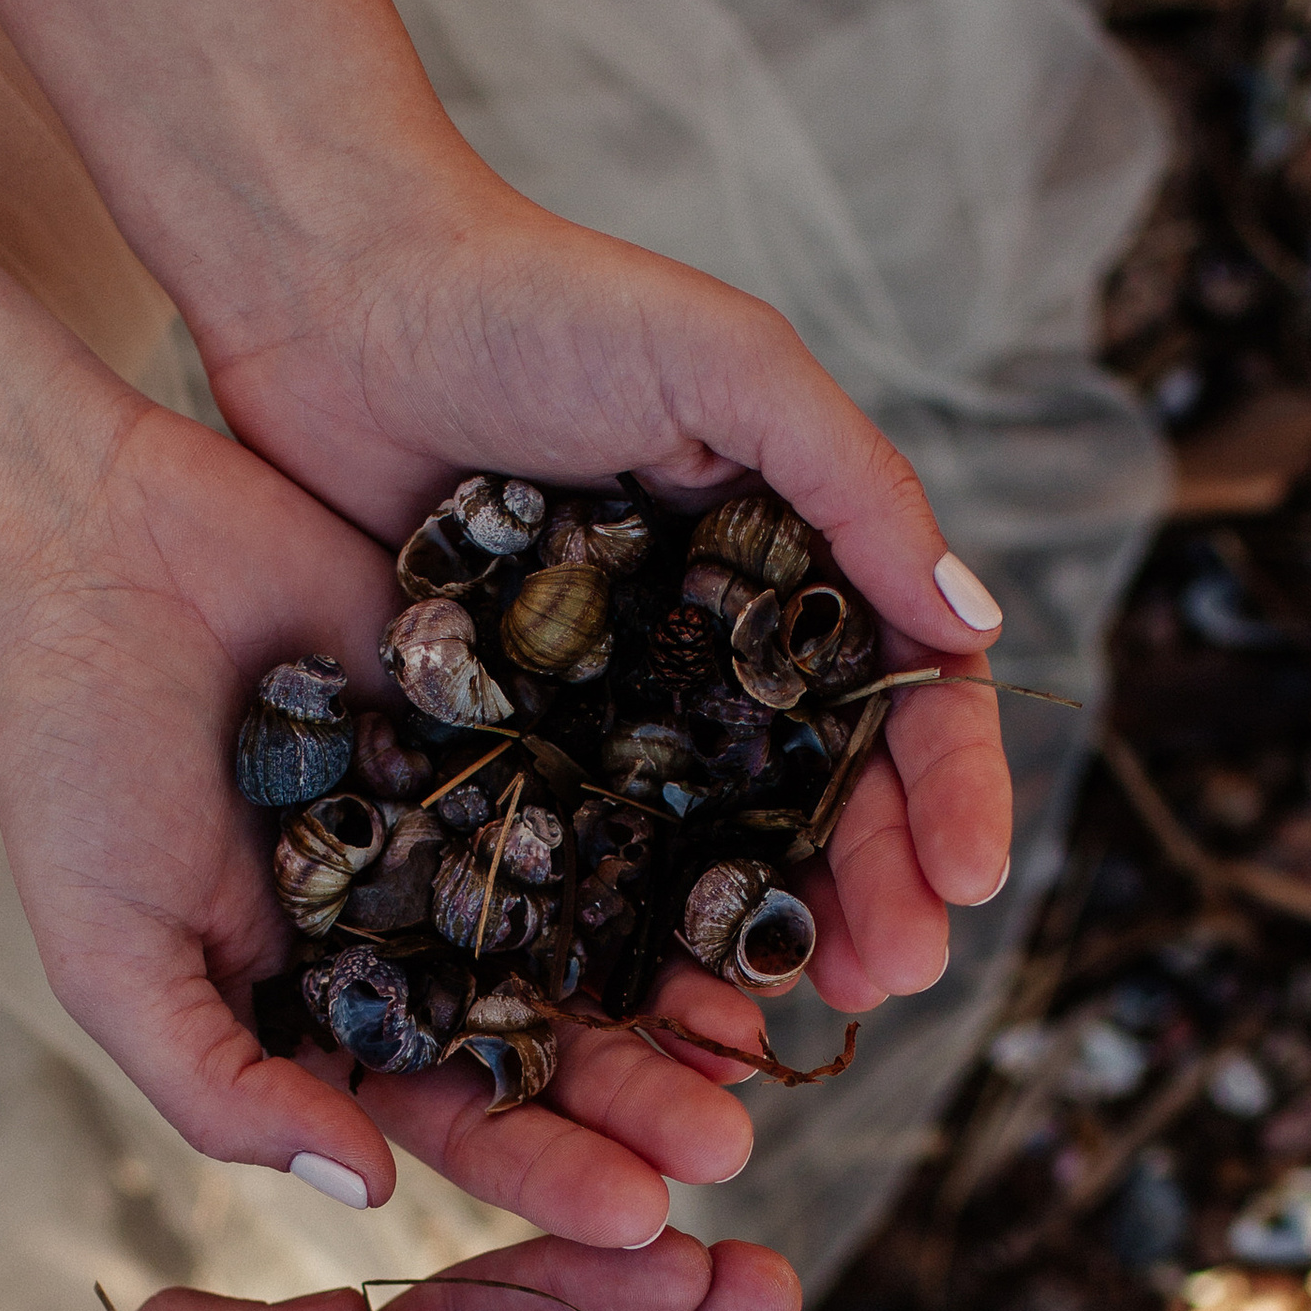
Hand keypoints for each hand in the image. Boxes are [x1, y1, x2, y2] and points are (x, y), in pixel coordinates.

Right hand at [0, 403, 781, 1247]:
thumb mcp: (117, 960)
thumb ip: (224, 1088)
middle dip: (640, 1097)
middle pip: (554, 1036)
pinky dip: (683, 837)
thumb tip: (361, 1190)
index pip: (456, 1117)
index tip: (639, 1219)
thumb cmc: (73, 769)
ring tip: (757, 1033)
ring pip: (602, 924)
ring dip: (679, 985)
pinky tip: (754, 880)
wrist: (90, 554)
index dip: (545, 1171)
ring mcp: (476, 827)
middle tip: (733, 1143)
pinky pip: (615, 786)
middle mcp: (420, 934)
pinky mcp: (516, 715)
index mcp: (331, 1012)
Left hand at [198, 156, 1015, 1009]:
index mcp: (795, 565)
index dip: (949, 794)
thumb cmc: (540, 301)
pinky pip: (587, 854)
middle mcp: (718, 651)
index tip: (964, 881)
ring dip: (766, 935)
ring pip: (717, 849)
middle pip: (828, 801)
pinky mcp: (512, 743)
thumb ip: (853, 484)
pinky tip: (654, 995)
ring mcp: (617, 705)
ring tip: (796, 1011)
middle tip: (887, 977)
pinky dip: (629, 929)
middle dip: (873, 891)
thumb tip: (978, 627)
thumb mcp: (727, 363)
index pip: (909, 699)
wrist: (333, 299)